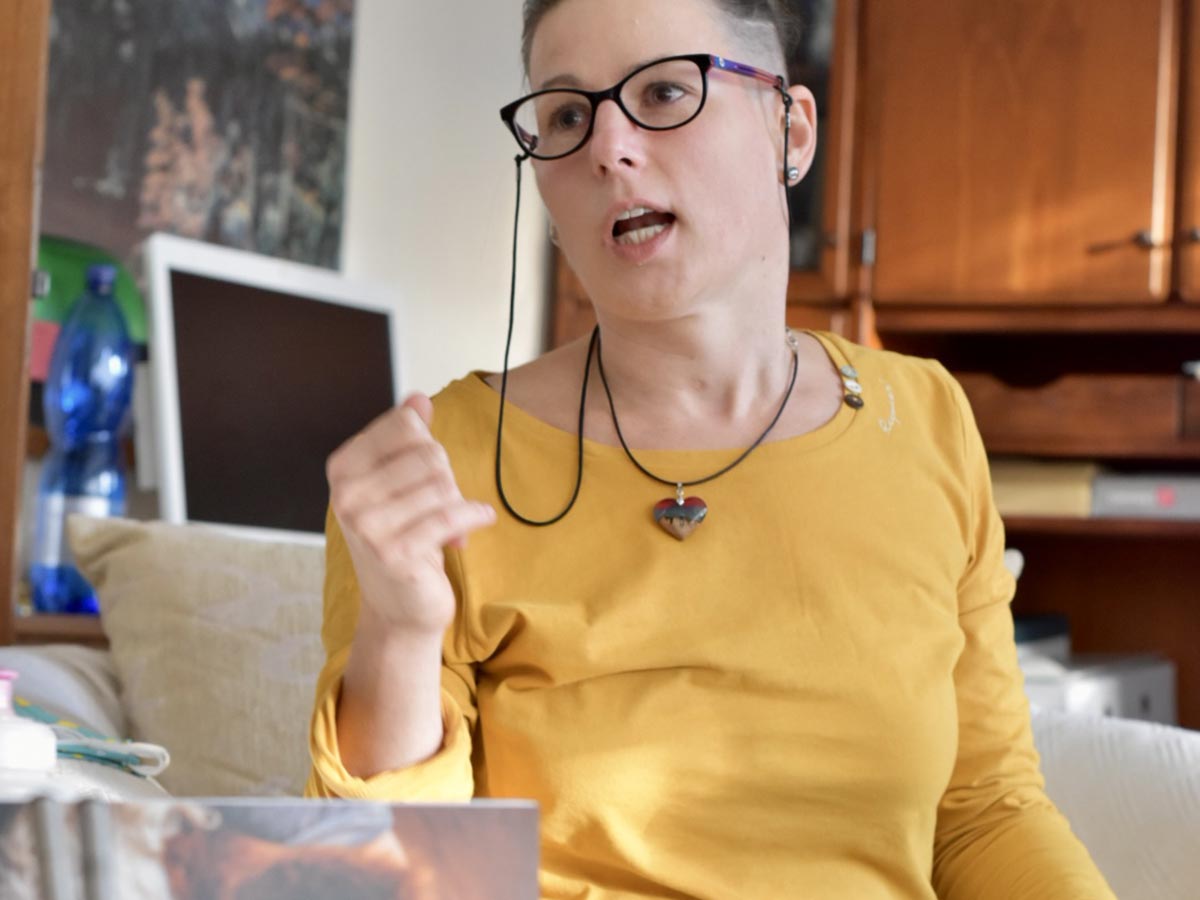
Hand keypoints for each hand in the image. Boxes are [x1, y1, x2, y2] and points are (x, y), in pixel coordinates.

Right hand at [327, 393, 495, 633]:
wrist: (399, 606)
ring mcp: (367, 525)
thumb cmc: (401, 538)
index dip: (429, 445)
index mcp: (343, 468)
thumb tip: (417, 398)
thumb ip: (406, 439)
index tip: (428, 472)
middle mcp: (347, 495)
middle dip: (447, 476)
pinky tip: (476, 524)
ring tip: (449, 522)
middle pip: (428, 453)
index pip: (405, 424)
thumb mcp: (399, 483)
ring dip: (458, 501)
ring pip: (442, 483)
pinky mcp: (394, 552)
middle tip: (444, 502)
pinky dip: (474, 516)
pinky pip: (451, 514)